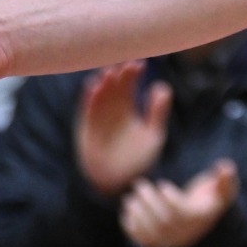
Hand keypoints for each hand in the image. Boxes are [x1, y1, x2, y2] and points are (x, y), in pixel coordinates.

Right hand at [77, 61, 172, 197]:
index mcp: (127, 109)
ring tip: (109, 73)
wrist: (117, 182)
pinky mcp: (86, 128)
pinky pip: (86, 110)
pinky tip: (93, 87)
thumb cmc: (138, 159)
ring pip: (100, 96)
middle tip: (124, 65)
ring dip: (104, 84)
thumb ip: (157, 112)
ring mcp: (98, 118)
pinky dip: (89, 99)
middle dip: (118, 76)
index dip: (132, 74)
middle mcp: (111, 111)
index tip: (139, 64)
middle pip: (114, 87)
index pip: (128, 86)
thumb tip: (160, 86)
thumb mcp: (153, 135)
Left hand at [120, 160, 240, 246]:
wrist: (202, 224)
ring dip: (137, 213)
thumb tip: (226, 167)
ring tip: (129, 198)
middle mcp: (184, 233)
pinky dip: (131, 228)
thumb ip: (225, 179)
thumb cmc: (211, 201)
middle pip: (163, 221)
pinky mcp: (158, 244)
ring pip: (150, 231)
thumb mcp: (223, 190)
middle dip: (149, 202)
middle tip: (139, 184)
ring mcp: (170, 240)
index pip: (181, 212)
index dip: (169, 198)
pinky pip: (143, 240)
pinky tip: (126, 212)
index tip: (162, 184)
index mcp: (198, 219)